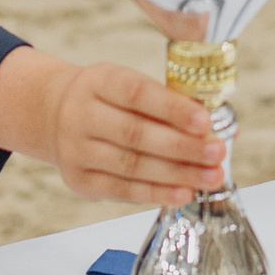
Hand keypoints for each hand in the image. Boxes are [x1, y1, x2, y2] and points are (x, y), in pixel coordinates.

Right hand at [0, 46, 223, 206]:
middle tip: (217, 153)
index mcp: (99, 81)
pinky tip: (184, 193)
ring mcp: (76, 150)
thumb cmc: (108, 98)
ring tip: (210, 177)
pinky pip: (122, 190)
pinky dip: (156, 193)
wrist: (55, 114)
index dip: (172, 109)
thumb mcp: (128, 84)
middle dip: (183, 147)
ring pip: (131, 165)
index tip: (205, 122)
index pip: (137, 93)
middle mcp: (81, 114)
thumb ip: (168, 102)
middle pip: (136, 134)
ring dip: (177, 174)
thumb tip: (219, 129)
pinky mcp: (78, 180)